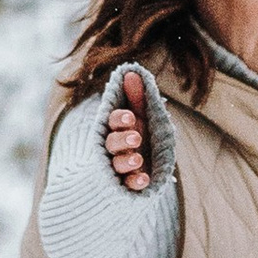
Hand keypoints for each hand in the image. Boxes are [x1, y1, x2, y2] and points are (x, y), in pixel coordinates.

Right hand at [100, 67, 153, 192]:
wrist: (146, 171)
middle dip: (122, 140)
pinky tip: (144, 178)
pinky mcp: (127, 186)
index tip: (131, 118)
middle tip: (136, 138)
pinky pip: (128, 185)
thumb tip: (131, 71)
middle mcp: (115, 149)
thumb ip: (137, 98)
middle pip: (111, 144)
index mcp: (117, 129)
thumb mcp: (142, 118)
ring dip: (127, 161)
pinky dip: (135, 182)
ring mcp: (119, 168)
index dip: (120, 119)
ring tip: (138, 158)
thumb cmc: (142, 139)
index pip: (112, 122)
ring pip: (117, 165)